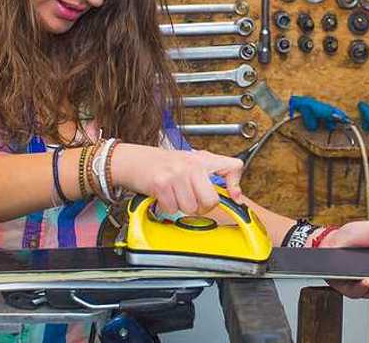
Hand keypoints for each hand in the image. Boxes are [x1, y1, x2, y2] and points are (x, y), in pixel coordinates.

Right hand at [113, 143, 242, 215]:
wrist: (133, 160)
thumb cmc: (161, 164)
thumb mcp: (189, 163)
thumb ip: (209, 175)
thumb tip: (234, 194)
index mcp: (202, 159)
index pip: (233, 166)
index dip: (236, 185)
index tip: (235, 197)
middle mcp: (191, 165)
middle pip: (211, 200)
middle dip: (201, 207)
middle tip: (191, 199)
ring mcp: (177, 174)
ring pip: (191, 208)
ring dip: (181, 207)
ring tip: (174, 194)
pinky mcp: (162, 184)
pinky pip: (173, 209)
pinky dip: (167, 207)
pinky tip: (164, 196)